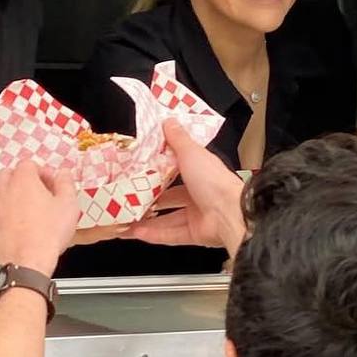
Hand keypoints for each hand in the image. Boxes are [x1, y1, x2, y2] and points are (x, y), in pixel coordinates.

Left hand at [0, 160, 78, 275]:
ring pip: (0, 194)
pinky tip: (19, 230)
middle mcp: (3, 190)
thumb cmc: (46, 235)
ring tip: (29, 213)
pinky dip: (4, 218)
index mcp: (23, 180)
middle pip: (10, 175)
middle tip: (39, 196)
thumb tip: (64, 173)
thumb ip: (66, 183)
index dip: (43, 173)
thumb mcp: (68, 205)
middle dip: (23, 182)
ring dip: (12, 198)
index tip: (51, 185)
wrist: (25, 264)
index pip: (29, 164)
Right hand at [128, 121, 245, 253]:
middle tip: (128, 198)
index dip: (158, 171)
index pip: (177, 171)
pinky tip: (136, 233)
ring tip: (126, 219)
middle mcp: (200, 194)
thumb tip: (169, 121)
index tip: (139, 171)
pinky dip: (154, 235)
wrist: (230, 213)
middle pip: (170, 198)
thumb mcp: (192, 153)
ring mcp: (198, 216)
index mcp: (201, 173)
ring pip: (168, 219)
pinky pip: (171, 235)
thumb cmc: (214, 180)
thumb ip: (178, 139)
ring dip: (147, 220)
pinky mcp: (195, 234)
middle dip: (149, 200)